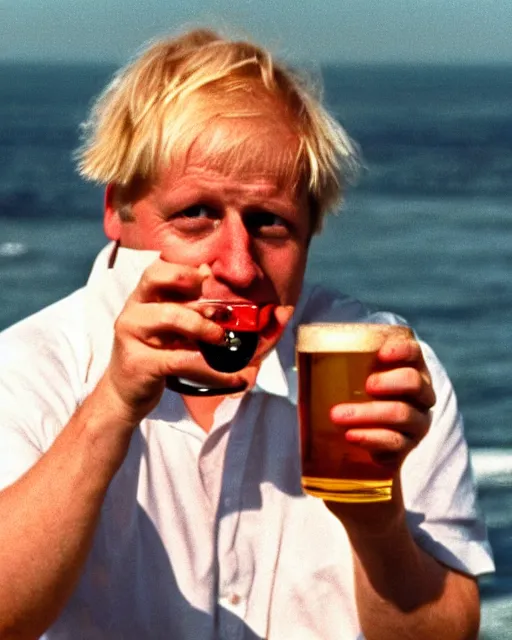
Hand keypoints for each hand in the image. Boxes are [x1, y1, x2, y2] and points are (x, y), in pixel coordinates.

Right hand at [100, 257, 245, 427]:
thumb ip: (185, 304)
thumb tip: (209, 273)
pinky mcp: (140, 363)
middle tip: (221, 311)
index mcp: (141, 298)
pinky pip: (180, 360)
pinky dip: (211, 369)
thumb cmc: (152, 355)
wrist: (124, 393)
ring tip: (222, 338)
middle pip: (157, 281)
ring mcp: (132, 335)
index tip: (209, 278)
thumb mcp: (167, 327)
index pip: (157, 269)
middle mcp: (133, 311)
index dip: (185, 270)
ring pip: (171, 316)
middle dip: (192, 287)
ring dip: (204, 325)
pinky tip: (233, 377)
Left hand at [330, 334, 435, 475]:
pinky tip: (350, 435)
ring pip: (403, 415)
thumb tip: (294, 333)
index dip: (402, 351)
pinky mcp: (406, 449)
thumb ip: (336, 356)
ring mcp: (416, 423)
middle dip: (390, 382)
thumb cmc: (354, 396)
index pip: (414, 354)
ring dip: (369, 413)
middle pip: (415, 383)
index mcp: (410, 369)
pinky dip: (371, 438)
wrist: (361, 440)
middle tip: (366, 384)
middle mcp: (420, 396)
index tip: (381, 354)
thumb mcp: (349, 374)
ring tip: (337, 415)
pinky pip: (394, 444)